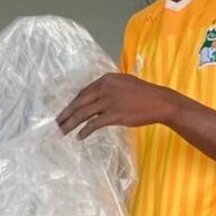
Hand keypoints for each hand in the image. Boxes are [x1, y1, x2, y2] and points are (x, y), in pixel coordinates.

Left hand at [57, 74, 175, 138]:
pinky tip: (80, 136)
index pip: (83, 92)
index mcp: (105, 79)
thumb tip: (96, 98)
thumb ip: (109, 88)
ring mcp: (109, 101)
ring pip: (83, 113)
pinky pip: (94, 124)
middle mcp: (104, 88)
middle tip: (56, 123)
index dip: (72, 104)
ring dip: (70, 123)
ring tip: (62, 132)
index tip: (65, 113)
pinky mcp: (114, 114)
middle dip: (65, 114)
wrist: (159, 102)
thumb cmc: (144, 95)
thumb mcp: (124, 84)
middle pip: (79, 102)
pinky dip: (85, 130)